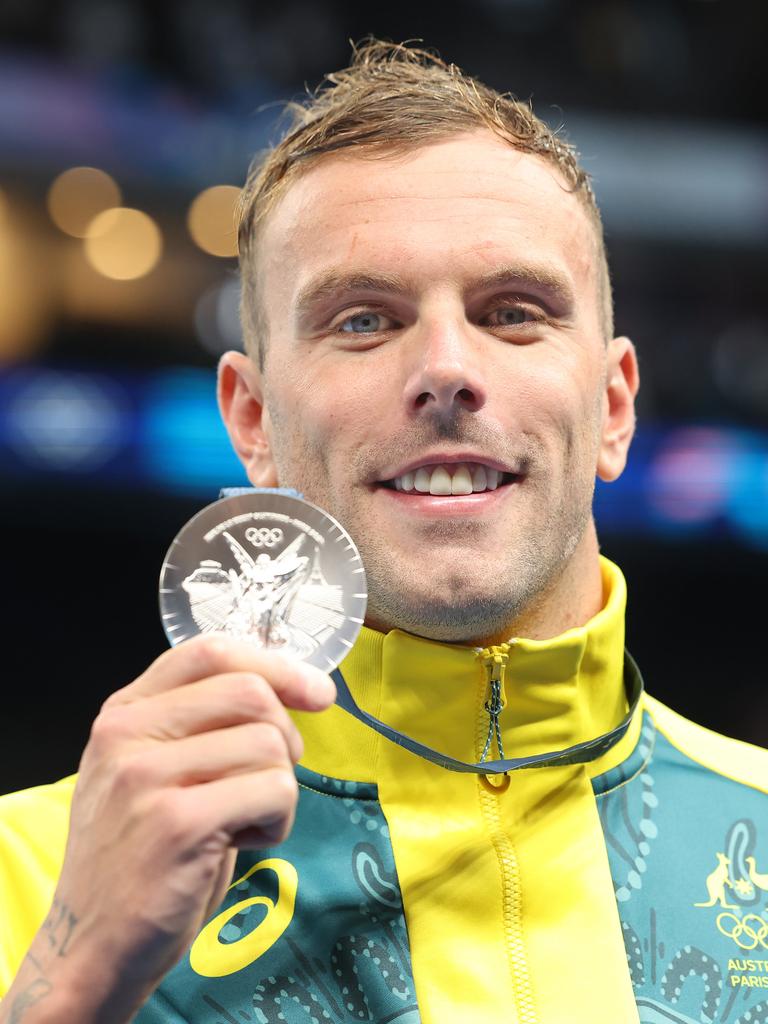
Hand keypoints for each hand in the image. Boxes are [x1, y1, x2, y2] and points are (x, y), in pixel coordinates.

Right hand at [8, 635, 335, 1022]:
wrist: (92, 944)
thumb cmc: (142, 856)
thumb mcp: (151, 770)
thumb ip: (199, 722)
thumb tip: (293, 687)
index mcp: (125, 712)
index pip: (211, 650)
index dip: (275, 664)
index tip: (316, 692)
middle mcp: (127, 732)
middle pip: (251, 693)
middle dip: (286, 737)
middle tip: (269, 781)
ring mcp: (147, 776)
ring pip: (269, 745)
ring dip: (279, 790)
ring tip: (243, 821)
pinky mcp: (177, 822)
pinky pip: (275, 792)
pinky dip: (279, 822)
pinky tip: (243, 843)